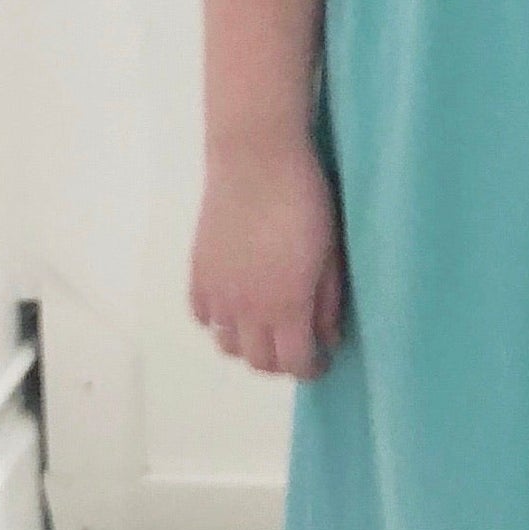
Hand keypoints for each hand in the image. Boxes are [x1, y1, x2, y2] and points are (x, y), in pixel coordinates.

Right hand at [189, 135, 344, 379]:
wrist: (256, 160)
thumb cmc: (305, 202)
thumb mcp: (330, 255)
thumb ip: (327, 302)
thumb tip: (327, 336)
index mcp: (286, 307)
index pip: (294, 363)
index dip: (310, 369)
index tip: (320, 360)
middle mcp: (246, 310)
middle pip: (257, 362)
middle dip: (280, 363)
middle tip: (296, 346)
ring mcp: (217, 293)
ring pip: (226, 344)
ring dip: (247, 345)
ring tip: (265, 328)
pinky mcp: (198, 272)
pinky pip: (202, 316)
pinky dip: (218, 321)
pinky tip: (235, 306)